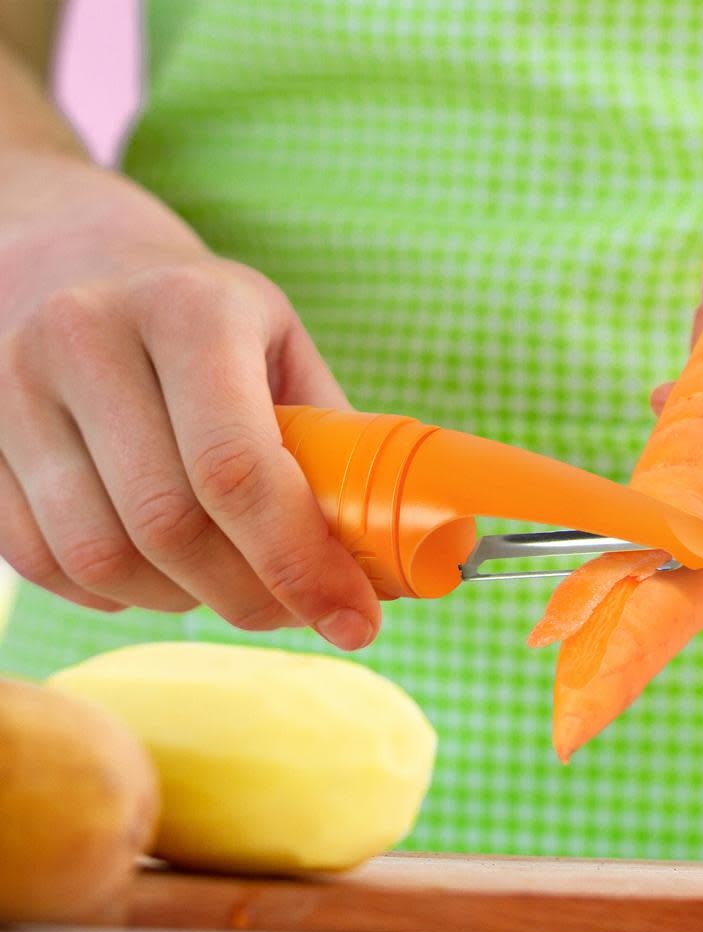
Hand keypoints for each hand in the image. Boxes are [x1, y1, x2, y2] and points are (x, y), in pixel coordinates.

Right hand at [0, 151, 380, 648]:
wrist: (76, 260)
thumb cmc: (205, 318)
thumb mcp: (284, 348)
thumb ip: (332, 444)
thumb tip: (387, 560)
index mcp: (189, 310)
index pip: (238, 469)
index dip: (301, 564)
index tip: (354, 620)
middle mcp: (87, 339)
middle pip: (169, 526)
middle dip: (251, 596)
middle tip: (299, 612)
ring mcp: (13, 389)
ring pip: (101, 558)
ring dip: (184, 600)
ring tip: (230, 582)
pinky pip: (45, 563)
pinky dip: (118, 593)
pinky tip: (162, 569)